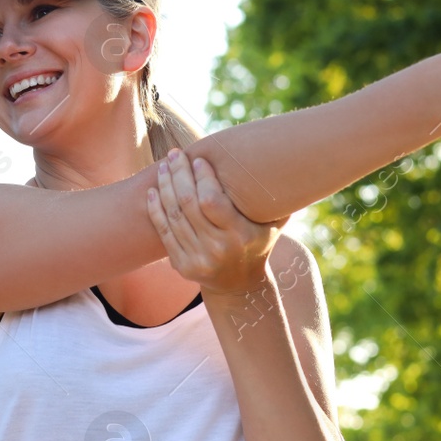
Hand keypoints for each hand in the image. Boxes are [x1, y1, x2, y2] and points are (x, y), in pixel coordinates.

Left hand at [147, 151, 288, 294]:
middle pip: (189, 205)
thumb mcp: (273, 225)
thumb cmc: (258, 244)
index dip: (202, 178)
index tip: (199, 159)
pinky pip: (164, 233)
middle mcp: (217, 248)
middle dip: (180, 175)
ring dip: (165, 187)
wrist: (240, 286)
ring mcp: (197, 259)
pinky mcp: (181, 266)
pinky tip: (153, 191)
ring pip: (174, 216)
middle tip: (175, 154)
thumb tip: (287, 162)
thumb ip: (277, 199)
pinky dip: (156, 210)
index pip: (212, 201)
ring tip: (163, 167)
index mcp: (240, 235)